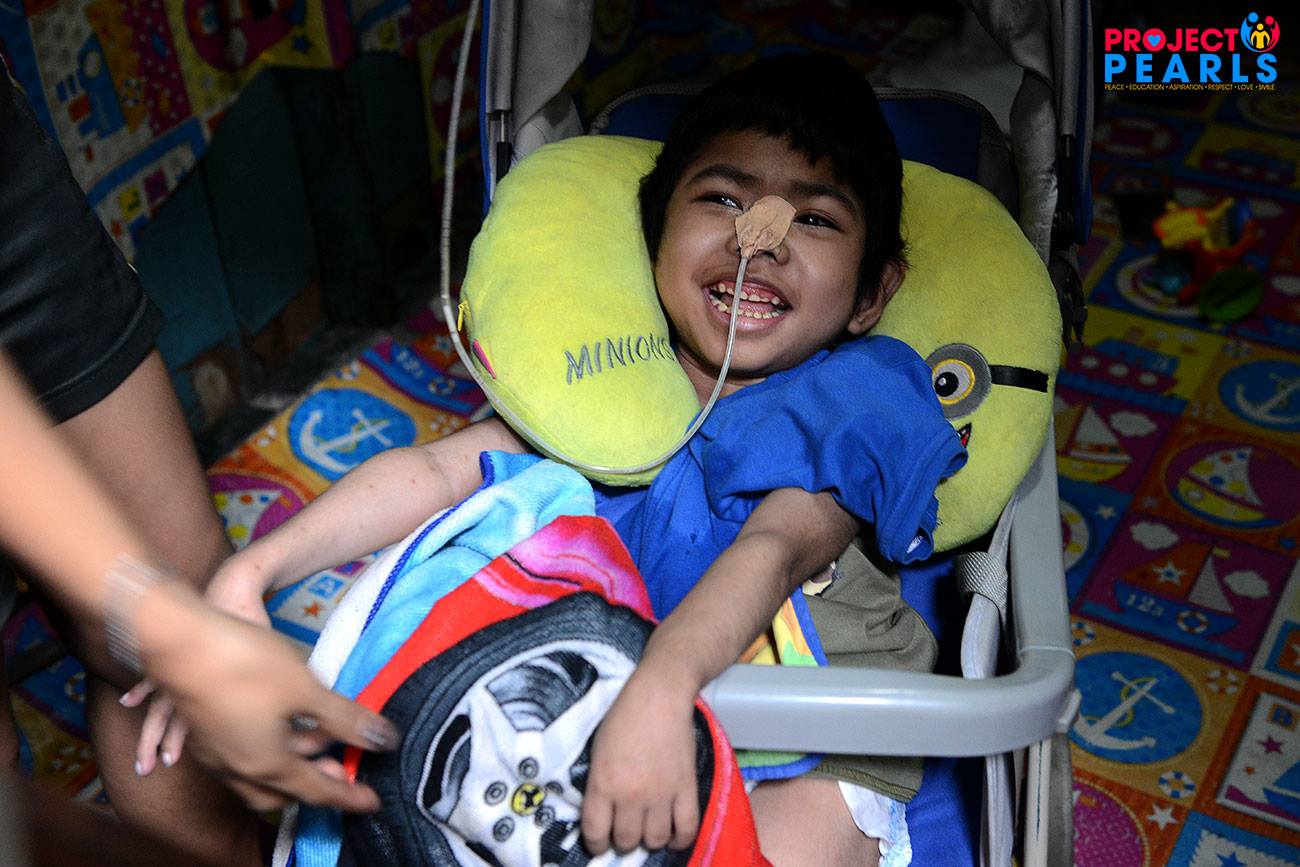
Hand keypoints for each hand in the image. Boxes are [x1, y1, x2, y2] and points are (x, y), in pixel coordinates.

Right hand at [130, 581, 398, 811]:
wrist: (176, 640)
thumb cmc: (245, 664)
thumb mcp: (306, 689)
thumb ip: (345, 718)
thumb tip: (385, 742)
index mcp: (267, 766)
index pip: (317, 791)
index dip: (348, 797)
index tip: (371, 803)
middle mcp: (237, 769)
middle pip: (282, 793)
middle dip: (313, 786)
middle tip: (340, 769)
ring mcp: (214, 752)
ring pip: (257, 776)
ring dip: (289, 766)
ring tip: (313, 742)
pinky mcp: (201, 730)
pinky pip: (240, 756)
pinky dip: (265, 750)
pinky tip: (273, 725)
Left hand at [581, 668, 699, 854]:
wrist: (659, 696)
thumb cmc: (623, 717)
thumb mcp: (597, 751)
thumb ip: (598, 785)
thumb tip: (603, 813)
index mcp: (603, 783)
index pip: (595, 833)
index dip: (596, 844)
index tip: (600, 843)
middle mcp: (631, 795)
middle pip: (626, 840)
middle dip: (623, 841)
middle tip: (626, 830)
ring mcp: (661, 793)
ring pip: (655, 839)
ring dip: (650, 840)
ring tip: (648, 830)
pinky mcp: (687, 788)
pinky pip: (687, 828)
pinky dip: (681, 840)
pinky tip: (673, 838)